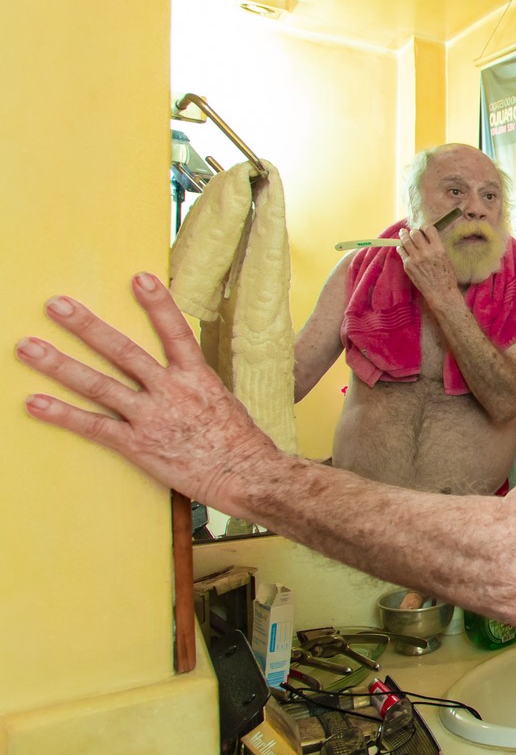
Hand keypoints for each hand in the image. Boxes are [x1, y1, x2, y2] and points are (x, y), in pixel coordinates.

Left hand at [16, 274, 279, 511]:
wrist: (246, 475)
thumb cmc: (239, 443)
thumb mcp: (224, 401)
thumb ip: (196, 384)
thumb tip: (180, 369)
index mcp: (198, 378)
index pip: (176, 332)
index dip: (158, 304)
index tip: (139, 278)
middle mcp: (172, 392)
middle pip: (124, 352)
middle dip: (87, 327)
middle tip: (57, 305)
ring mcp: (152, 418)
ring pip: (99, 385)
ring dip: (60, 365)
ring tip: (29, 347)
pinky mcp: (138, 445)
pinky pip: (94, 427)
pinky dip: (63, 415)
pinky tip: (35, 403)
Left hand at [397, 222, 457, 302]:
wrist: (441, 292)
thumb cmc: (446, 277)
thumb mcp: (446, 258)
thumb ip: (436, 247)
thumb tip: (426, 238)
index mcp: (438, 248)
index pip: (428, 229)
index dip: (425, 228)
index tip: (423, 230)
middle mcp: (426, 252)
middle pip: (415, 233)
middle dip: (414, 232)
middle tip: (413, 233)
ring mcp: (415, 258)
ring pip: (405, 240)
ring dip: (404, 235)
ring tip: (403, 233)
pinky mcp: (408, 265)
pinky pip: (401, 251)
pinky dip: (401, 247)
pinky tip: (402, 247)